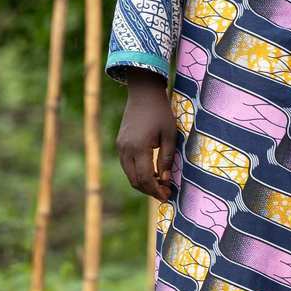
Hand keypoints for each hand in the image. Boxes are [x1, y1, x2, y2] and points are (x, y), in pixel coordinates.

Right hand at [115, 71, 178, 200]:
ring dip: (143, 183)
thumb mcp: (170, 134)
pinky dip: (137, 173)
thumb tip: (165, 179)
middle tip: (165, 193)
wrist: (143, 93)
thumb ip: (167, 158)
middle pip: (134, 180)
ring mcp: (121, 147)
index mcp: (139, 148)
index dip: (156, 190)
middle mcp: (126, 150)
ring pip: (129, 174)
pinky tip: (151, 172)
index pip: (145, 178)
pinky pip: (127, 165)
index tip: (167, 196)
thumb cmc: (160, 112)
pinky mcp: (120, 144)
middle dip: (149, 190)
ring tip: (159, 184)